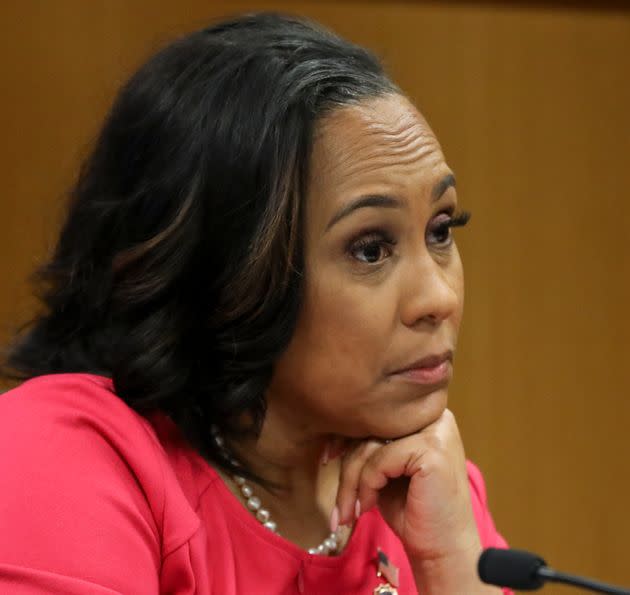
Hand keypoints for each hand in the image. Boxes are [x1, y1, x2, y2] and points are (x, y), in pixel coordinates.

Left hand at [333, 409, 496, 592]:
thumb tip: (330, 430)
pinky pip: (379, 460)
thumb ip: (369, 443)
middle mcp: (434, 414)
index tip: (328, 458)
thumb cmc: (412, 509)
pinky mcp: (432, 450)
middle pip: (371, 428)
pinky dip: (366, 485)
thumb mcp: (385, 468)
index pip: (375, 415)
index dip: (346, 436)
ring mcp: (436, 430)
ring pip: (370, 445)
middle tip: (337, 502)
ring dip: (350, 482)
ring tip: (348, 511)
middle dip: (347, 465)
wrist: (443, 550)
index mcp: (424, 413)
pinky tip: (367, 506)